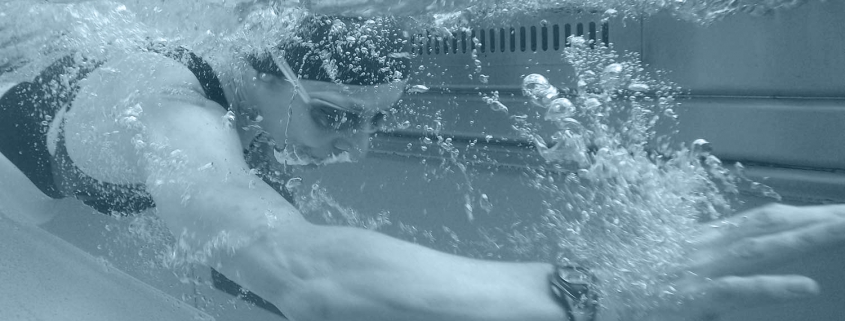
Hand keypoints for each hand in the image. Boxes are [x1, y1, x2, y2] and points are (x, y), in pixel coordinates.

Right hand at [639, 204, 844, 320]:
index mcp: (700, 239)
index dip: (797, 213)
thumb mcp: (665, 261)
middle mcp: (704, 247)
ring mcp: (700, 269)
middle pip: (768, 225)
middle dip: (813, 218)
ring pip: (761, 247)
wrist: (590, 290)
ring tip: (843, 228)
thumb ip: (699, 260)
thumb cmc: (624, 279)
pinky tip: (807, 285)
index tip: (830, 210)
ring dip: (805, 238)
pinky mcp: (694, 296)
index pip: (758, 220)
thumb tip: (723, 262)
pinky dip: (774, 285)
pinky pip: (740, 288)